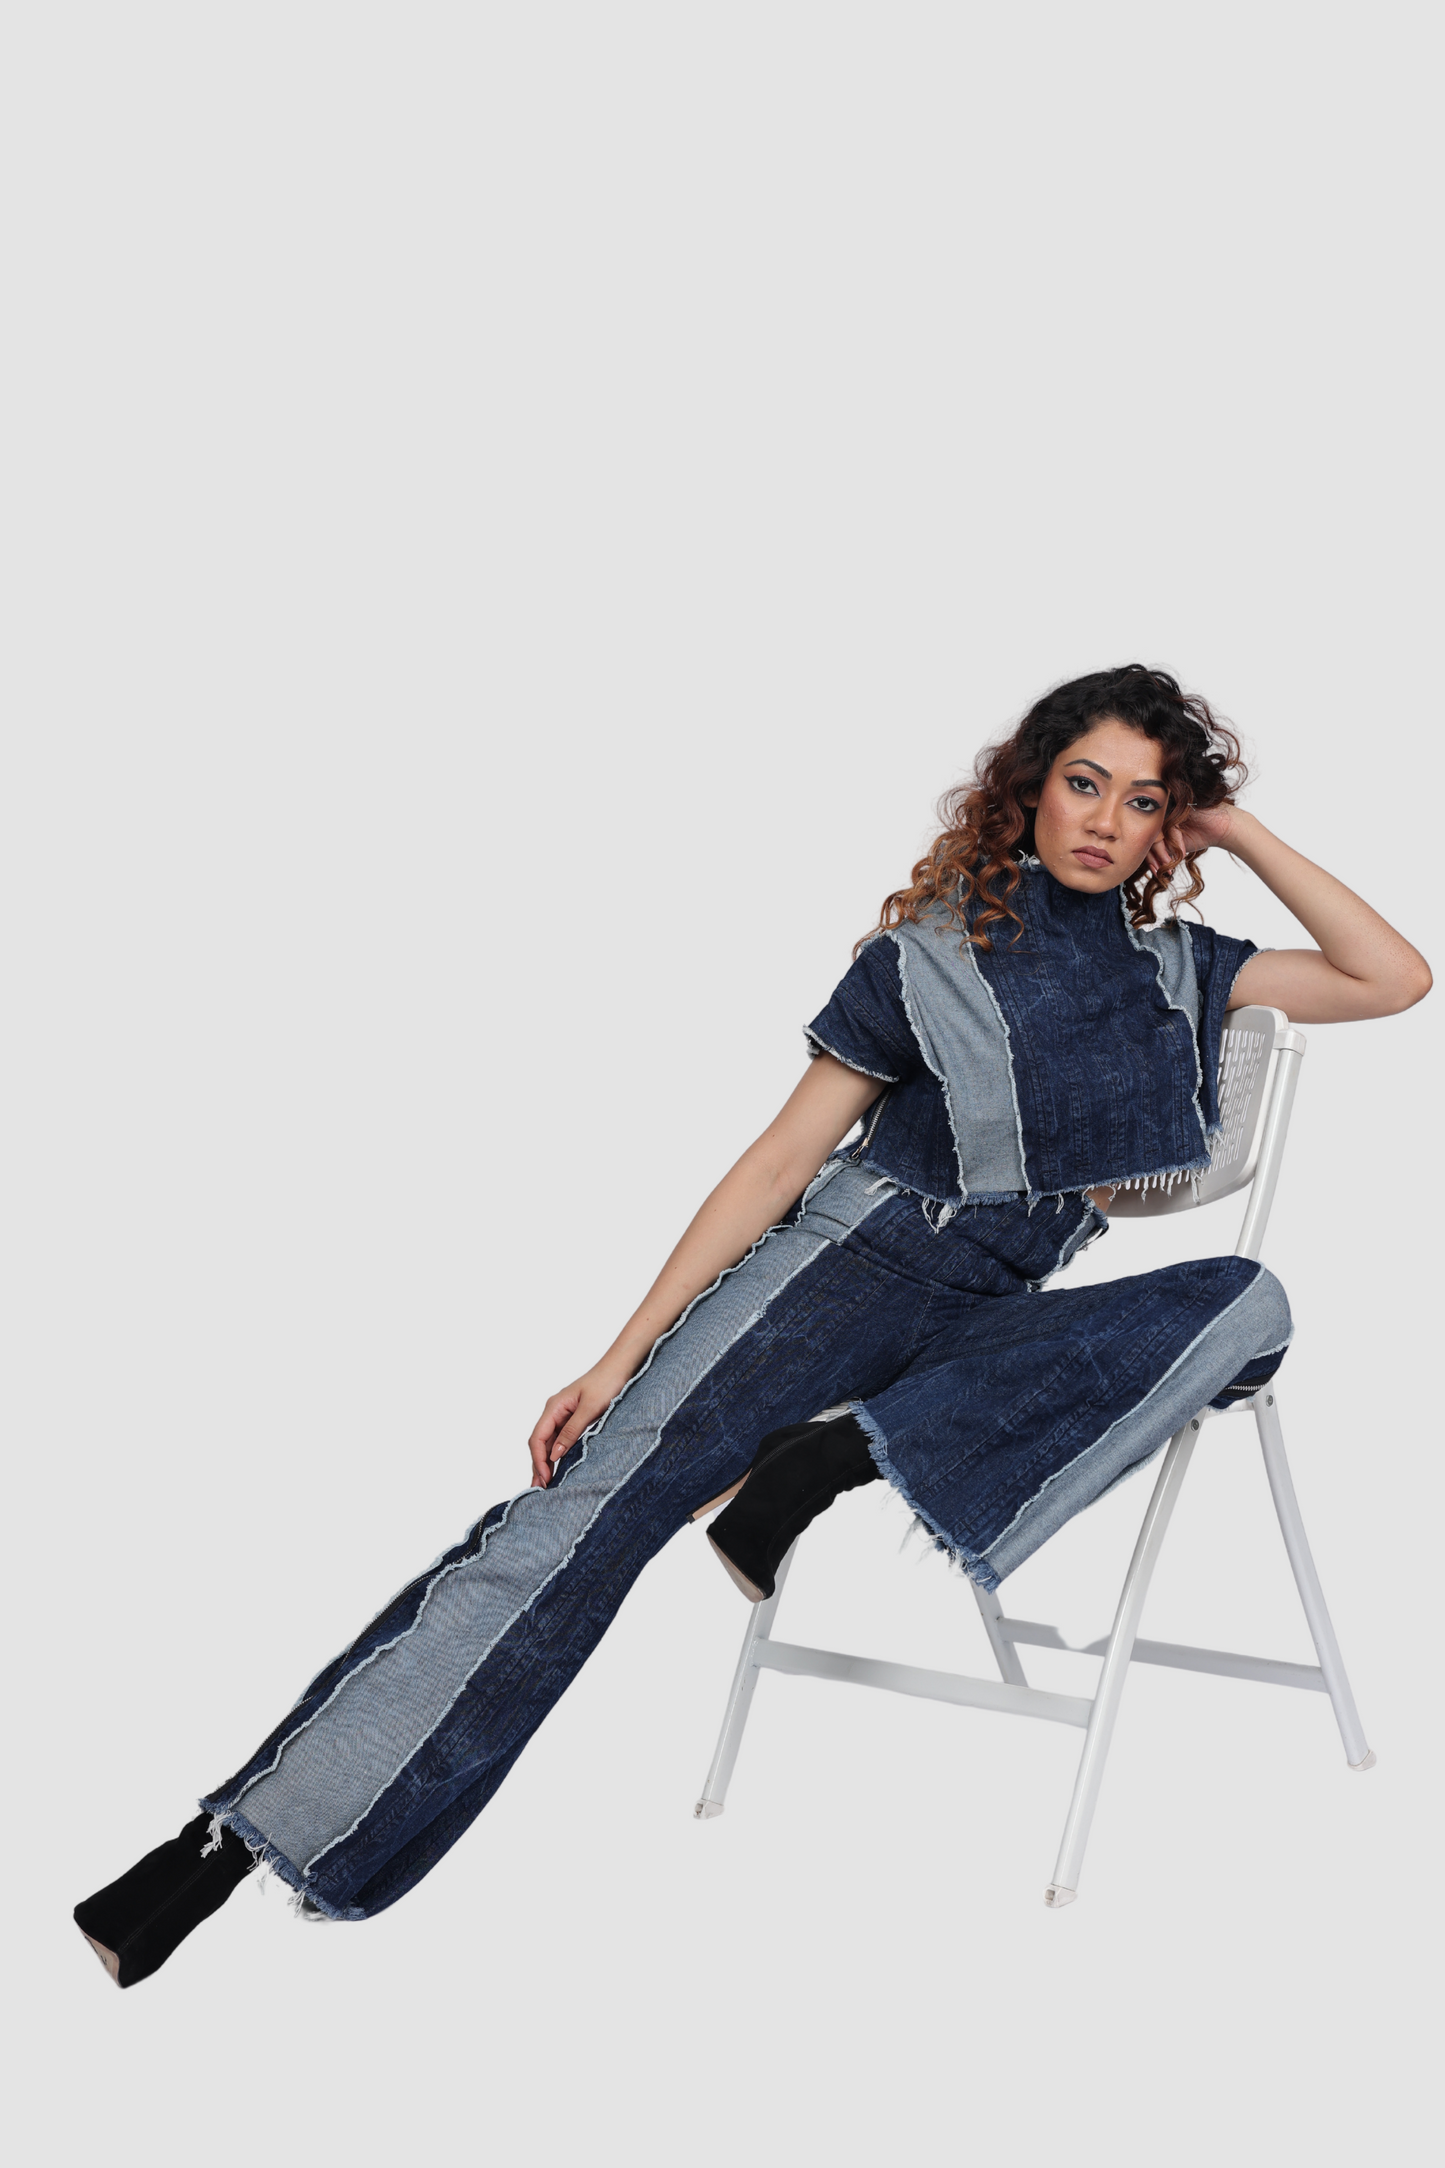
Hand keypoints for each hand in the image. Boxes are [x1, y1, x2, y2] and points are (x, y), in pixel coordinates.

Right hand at [528, 1360, 633, 1487]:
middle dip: (538, 1465)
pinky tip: (558, 1467)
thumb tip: (555, 1455)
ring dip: (546, 1462)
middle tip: (539, 1490)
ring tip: (545, 1485)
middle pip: (540, 1442)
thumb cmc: (607, 1383)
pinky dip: (557, 1454)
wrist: (621, 1367)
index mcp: (554, 1407)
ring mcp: (563, 1415)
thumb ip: (572, 1431)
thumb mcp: (590, 1409)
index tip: (544, 1479)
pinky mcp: (574, 1418)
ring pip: (549, 1442)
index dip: (538, 1460)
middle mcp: (555, 1411)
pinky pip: (560, 1439)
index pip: (537, 1437)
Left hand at [1146, 801, 1238, 878]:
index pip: (1146, 838)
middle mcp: (1161, 812)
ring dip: (1162, 853)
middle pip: (1148, 835)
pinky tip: (1181, 853)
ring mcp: (1169, 807)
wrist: (1222, 829)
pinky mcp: (1179, 807)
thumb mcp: (1175, 846)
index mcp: (1159, 820)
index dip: (1149, 856)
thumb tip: (1144, 861)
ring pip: (1157, 833)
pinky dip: (1175, 842)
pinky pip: (1170, 827)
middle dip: (1153, 857)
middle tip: (1159, 871)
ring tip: (1167, 866)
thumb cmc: (1200, 835)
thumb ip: (1160, 849)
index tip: (1155, 871)